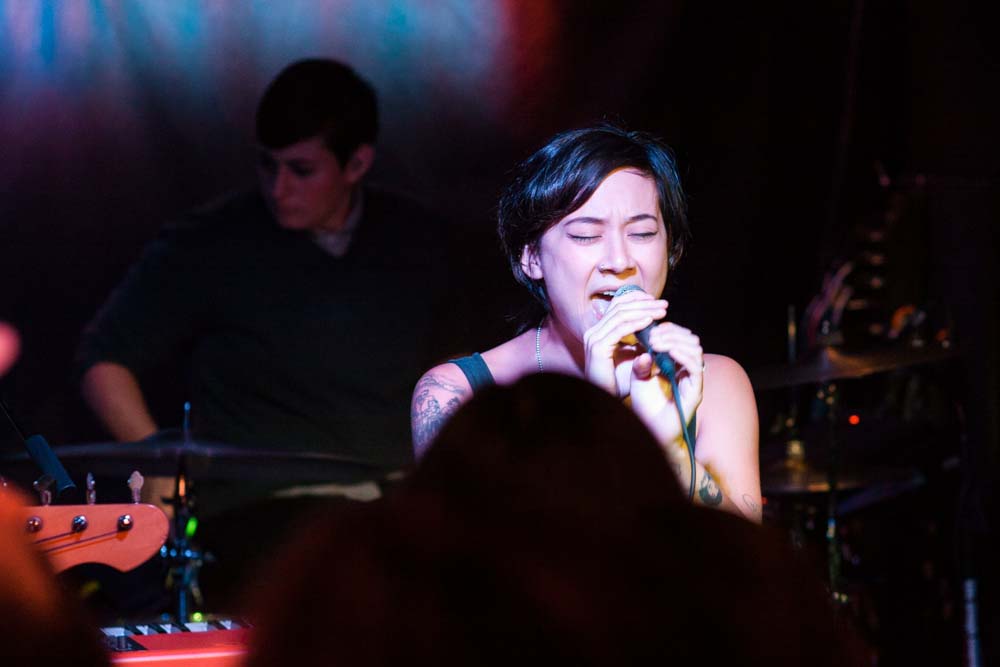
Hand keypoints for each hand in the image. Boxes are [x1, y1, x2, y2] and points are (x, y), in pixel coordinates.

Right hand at [582, 289, 666, 396]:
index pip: (617, 306)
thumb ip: (638, 342)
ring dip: (644, 310)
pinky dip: (637, 323)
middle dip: (644, 303)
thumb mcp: (631, 357)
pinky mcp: (598, 348)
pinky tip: (651, 321)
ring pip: (620, 314)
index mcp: (599, 331)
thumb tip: (654, 328)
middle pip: (619, 307)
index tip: (656, 301)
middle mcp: (593, 332)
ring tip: (662, 311)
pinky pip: (620, 329)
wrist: (606, 401)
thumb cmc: (618, 382)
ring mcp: (594, 339)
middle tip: (664, 304)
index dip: (637, 299)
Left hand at [629, 322, 703, 445]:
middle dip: (672, 333)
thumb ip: (641, 361)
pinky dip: (682, 355)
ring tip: (657, 342)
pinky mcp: (695, 391)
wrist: (649, 430)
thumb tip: (643, 345)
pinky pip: (695, 368)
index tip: (652, 328)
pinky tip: (667, 352)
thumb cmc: (645, 405)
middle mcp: (688, 370)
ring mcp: (693, 380)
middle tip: (653, 335)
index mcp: (677, 364)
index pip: (681, 338)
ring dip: (676, 342)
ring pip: (695, 350)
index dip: (669, 330)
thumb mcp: (638, 378)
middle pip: (691, 340)